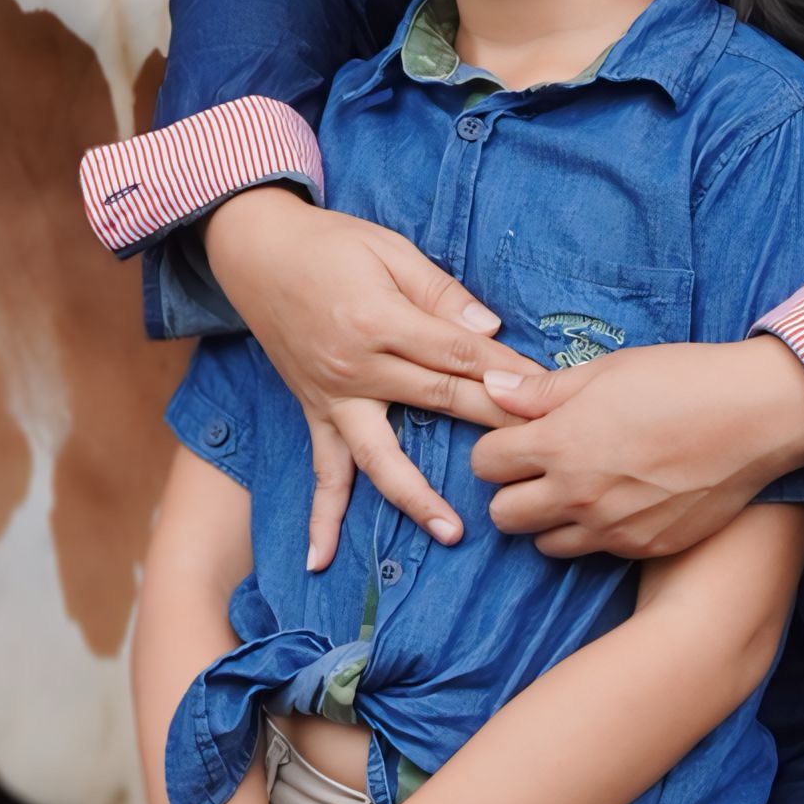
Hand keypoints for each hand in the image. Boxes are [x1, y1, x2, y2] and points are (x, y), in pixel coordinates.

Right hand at [207, 186, 540, 566]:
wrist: (255, 252)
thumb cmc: (329, 243)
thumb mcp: (389, 250)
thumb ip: (439, 293)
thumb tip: (489, 331)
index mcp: (379, 321)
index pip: (458, 355)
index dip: (506, 374)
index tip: (547, 394)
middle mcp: (355, 368)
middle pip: (438, 402)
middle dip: (492, 428)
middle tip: (538, 458)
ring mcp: (332, 397)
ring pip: (379, 457)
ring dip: (416, 497)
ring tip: (451, 533)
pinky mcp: (315, 411)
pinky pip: (319, 471)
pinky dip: (320, 517)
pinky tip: (320, 560)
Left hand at [471, 338, 803, 560]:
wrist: (755, 417)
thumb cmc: (681, 381)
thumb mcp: (606, 371)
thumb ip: (541, 391)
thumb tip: (492, 388)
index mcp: (560, 443)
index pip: (484, 464)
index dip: (495, 448)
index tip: (517, 438)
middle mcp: (578, 494)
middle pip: (503, 515)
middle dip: (511, 490)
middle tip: (539, 469)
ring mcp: (612, 528)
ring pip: (545, 544)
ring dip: (550, 519)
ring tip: (579, 488)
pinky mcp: (644, 547)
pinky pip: (596, 552)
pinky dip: (597, 532)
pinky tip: (621, 500)